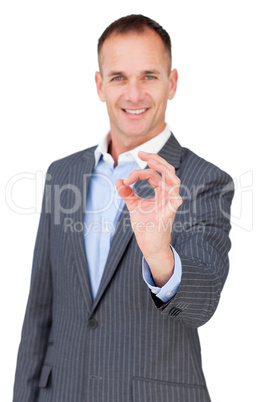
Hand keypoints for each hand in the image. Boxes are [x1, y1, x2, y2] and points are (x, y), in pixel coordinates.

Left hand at [116, 151, 181, 286]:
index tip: (126, 180)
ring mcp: (170, 203)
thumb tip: (118, 181)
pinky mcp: (169, 214)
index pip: (153, 174)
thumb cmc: (145, 226)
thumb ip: (127, 193)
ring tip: (151, 161)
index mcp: (160, 192)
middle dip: (156, 159)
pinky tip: (163, 186)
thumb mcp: (133, 206)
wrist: (149, 246)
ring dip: (164, 169)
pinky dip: (172, 194)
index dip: (138, 173)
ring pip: (174, 180)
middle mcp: (167, 195)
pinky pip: (175, 201)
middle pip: (168, 171)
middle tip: (142, 153)